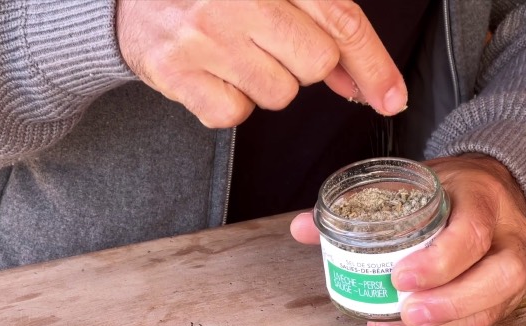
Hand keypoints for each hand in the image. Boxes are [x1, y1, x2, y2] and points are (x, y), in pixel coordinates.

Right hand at [116, 0, 406, 127]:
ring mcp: (204, 36)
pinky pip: (234, 115)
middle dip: (303, 66)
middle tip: (267, 44)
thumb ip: (320, 28)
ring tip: (233, 55)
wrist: (133, 2)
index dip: (374, 65)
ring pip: (278, 95)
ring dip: (265, 84)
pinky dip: (229, 103)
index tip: (392, 98)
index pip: (340, 22)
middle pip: (315, 65)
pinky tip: (212, 74)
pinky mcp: (176, 72)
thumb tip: (362, 84)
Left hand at [290, 154, 525, 325]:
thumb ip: (362, 203)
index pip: (472, 231)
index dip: (439, 260)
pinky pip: (481, 319)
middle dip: (451, 301)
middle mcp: (507, 234)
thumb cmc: (449, 187)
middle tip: (407, 311)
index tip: (399, 277)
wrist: (495, 189)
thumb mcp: (413, 180)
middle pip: (501, 276)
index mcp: (482, 198)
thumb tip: (302, 228)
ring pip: (495, 306)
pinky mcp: (505, 293)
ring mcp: (513, 265)